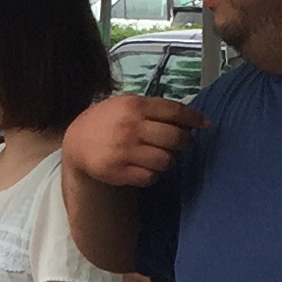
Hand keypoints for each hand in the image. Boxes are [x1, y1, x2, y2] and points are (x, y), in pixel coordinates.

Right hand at [63, 92, 203, 187]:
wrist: (76, 142)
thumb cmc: (107, 121)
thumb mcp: (126, 104)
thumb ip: (152, 108)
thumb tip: (187, 118)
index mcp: (134, 106)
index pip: (174, 111)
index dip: (194, 118)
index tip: (205, 124)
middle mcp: (131, 127)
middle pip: (174, 137)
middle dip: (185, 142)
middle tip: (184, 143)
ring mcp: (124, 151)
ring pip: (165, 160)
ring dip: (170, 160)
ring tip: (163, 156)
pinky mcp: (119, 171)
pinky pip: (150, 177)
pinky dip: (155, 174)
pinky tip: (149, 168)